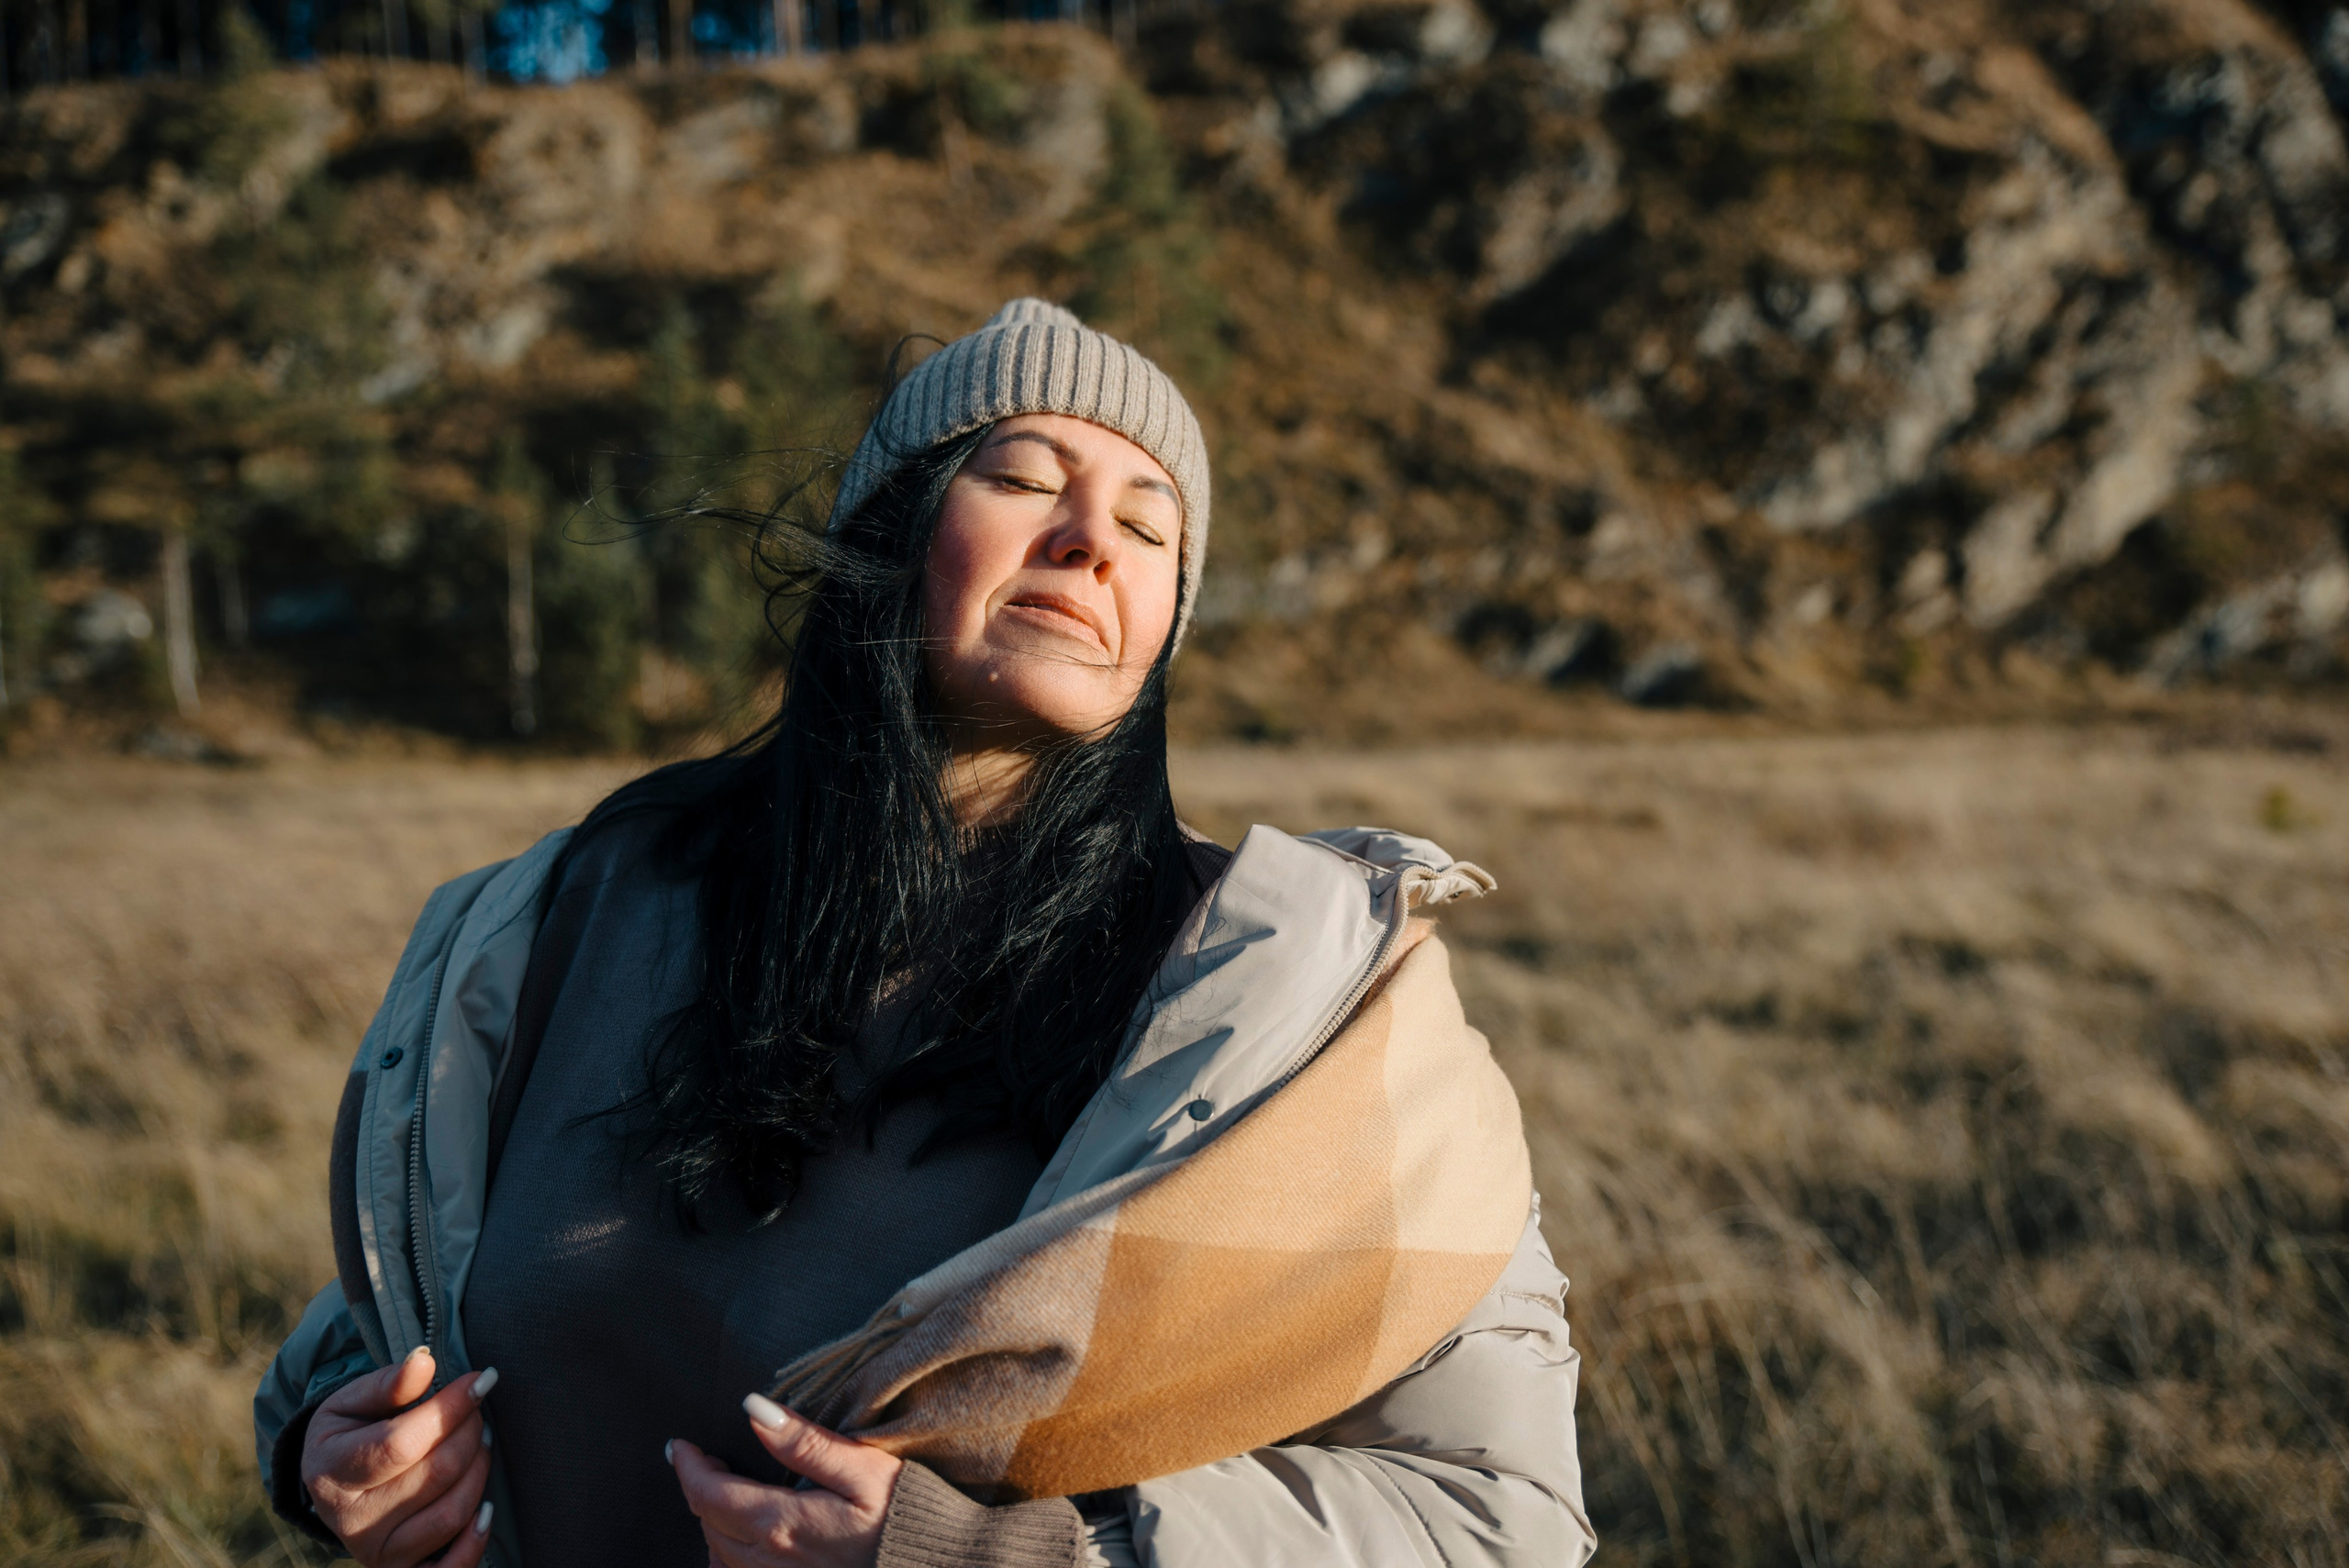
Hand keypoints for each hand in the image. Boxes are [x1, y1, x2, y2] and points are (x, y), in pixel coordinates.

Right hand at [300, 1346, 497, 1567]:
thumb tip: (424, 1362)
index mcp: (329, 1471)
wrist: (334, 1486)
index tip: (483, 1379)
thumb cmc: (350, 1433)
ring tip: (479, 1442)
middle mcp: (350, 1520)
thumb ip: (389, 1383)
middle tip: (478, 1411)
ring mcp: (375, 1551)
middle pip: (435, 1473)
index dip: (451, 1408)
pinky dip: (477, 1538)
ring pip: (451, 1512)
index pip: (402, 1442)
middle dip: (469, 1432)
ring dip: (479, 1470)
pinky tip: (488, 1507)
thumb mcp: (352, 1402)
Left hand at [670, 1394, 903, 1567]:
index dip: (687, 1466)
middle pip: (708, 1525)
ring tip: (719, 1495)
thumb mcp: (863, 1468)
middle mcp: (769, 1562)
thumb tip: (752, 1408)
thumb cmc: (907, 1514)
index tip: (678, 1445)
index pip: (708, 1493)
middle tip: (705, 1460)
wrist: (939, 1567)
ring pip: (719, 1557)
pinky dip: (725, 1561)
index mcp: (781, 1523)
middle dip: (699, 1490)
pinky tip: (736, 1548)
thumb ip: (804, 1442)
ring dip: (711, 1525)